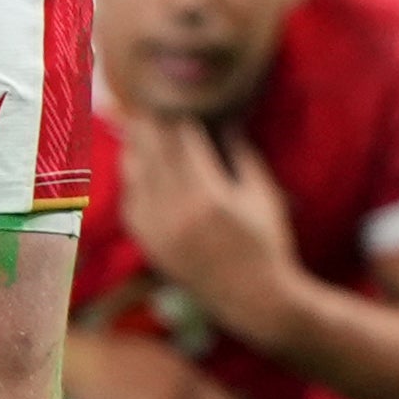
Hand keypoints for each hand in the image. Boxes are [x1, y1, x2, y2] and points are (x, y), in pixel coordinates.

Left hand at [111, 103, 300, 335]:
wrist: (252, 299)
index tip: (175, 99)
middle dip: (150, 125)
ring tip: (135, 125)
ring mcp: (159, 230)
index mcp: (209, 196)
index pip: (183, 142)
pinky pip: (131, 203)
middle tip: (146, 101)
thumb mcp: (262, 195)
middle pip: (154, 153)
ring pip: (135, 176)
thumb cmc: (267, 243)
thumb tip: (226, 119)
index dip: (178, 117)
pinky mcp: (151, 245)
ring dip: (135, 147)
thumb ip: (242, 155)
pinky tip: (135, 165)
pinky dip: (131, 180)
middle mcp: (177, 212)